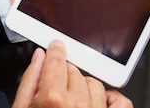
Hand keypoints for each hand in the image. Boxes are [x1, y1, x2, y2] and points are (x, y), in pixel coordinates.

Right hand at [12, 41, 132, 107]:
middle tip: (57, 85)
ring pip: (94, 84)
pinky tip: (99, 102)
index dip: (56, 51)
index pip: (57, 61)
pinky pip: (119, 103)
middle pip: (74, 72)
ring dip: (84, 87)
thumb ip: (30, 82)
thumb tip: (39, 59)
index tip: (57, 47)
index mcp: (51, 101)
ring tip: (72, 101)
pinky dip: (112, 98)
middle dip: (65, 74)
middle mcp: (76, 106)